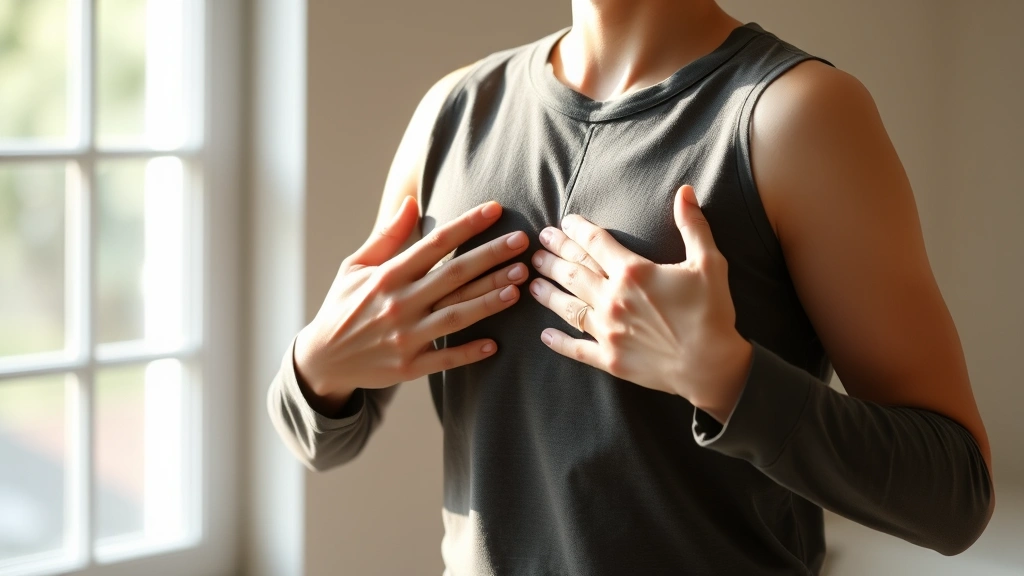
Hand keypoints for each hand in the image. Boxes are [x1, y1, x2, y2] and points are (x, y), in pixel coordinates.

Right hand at [294, 196, 529, 413]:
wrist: (322, 359)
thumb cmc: (343, 306)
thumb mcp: (355, 267)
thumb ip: (386, 237)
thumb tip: (410, 202)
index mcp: (387, 275)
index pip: (434, 243)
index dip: (466, 225)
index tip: (495, 209)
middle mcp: (399, 303)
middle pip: (454, 276)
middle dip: (491, 257)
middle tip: (523, 243)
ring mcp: (405, 337)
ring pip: (456, 316)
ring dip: (489, 300)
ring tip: (518, 285)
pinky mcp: (408, 367)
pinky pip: (445, 359)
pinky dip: (469, 352)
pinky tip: (495, 343)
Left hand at [528, 185, 753, 421]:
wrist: (712, 366)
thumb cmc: (712, 312)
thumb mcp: (708, 262)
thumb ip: (692, 225)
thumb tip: (685, 191)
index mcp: (633, 272)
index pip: (596, 243)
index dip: (578, 230)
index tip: (564, 222)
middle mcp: (613, 299)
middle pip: (574, 271)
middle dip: (554, 254)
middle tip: (538, 244)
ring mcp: (607, 330)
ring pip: (567, 306)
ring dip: (548, 291)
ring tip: (531, 280)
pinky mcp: (609, 359)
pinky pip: (575, 349)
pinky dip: (558, 341)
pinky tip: (544, 334)